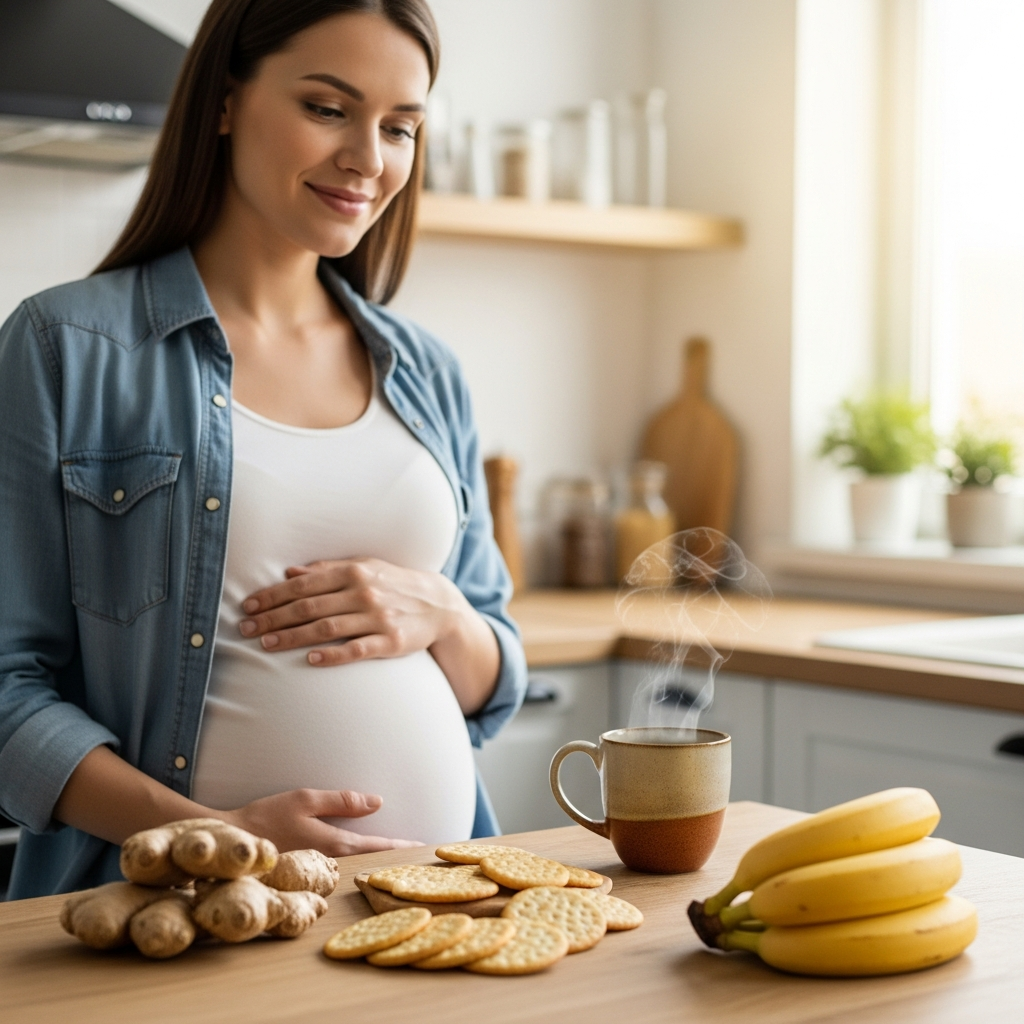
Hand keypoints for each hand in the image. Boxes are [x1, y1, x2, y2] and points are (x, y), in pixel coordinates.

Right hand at [224, 787, 423, 856]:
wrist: (231, 844)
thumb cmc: (266, 817)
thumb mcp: (305, 799)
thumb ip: (342, 801)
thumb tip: (378, 802)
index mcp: (333, 844)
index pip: (375, 846)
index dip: (399, 846)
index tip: (421, 847)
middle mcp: (329, 863)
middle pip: (369, 861)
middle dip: (393, 858)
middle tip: (418, 856)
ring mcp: (317, 872)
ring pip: (356, 866)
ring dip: (376, 862)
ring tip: (398, 858)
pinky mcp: (306, 873)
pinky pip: (340, 869)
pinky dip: (357, 864)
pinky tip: (362, 860)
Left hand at [238, 558, 465, 667]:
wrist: (439, 605)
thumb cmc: (394, 584)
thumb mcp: (365, 568)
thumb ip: (328, 569)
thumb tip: (291, 572)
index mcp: (353, 572)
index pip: (304, 585)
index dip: (273, 596)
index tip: (249, 606)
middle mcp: (364, 592)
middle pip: (309, 607)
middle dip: (273, 618)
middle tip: (245, 629)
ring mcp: (378, 618)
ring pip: (326, 628)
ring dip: (293, 637)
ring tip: (266, 645)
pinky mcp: (391, 641)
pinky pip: (357, 649)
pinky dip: (333, 655)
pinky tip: (311, 659)